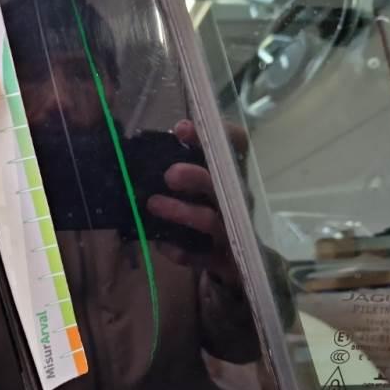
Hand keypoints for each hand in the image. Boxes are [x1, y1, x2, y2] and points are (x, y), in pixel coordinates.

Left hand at [146, 120, 247, 284]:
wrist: (237, 260)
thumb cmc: (212, 212)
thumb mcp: (204, 185)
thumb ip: (187, 166)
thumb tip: (153, 148)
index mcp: (232, 176)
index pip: (236, 146)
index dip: (216, 134)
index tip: (182, 129)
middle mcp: (236, 201)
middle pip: (223, 185)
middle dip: (196, 177)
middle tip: (170, 174)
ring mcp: (230, 231)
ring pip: (209, 220)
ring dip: (181, 212)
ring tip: (154, 204)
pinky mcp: (221, 260)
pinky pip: (200, 256)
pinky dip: (179, 250)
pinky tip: (160, 243)